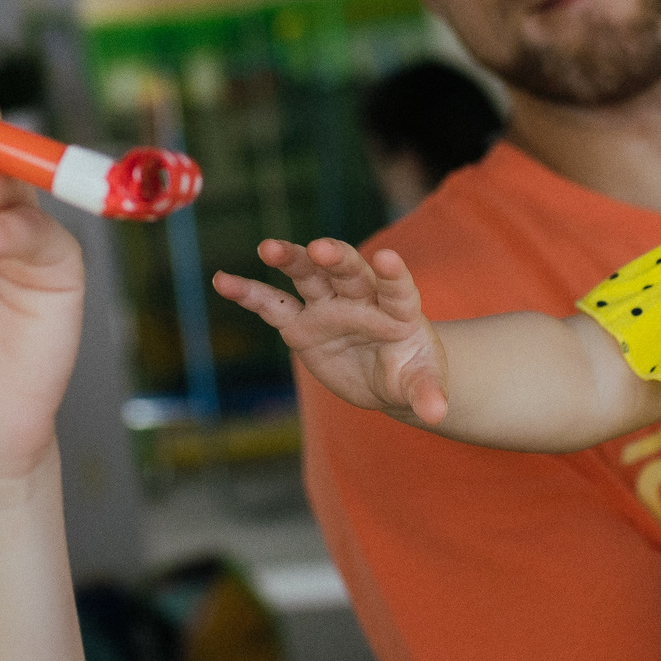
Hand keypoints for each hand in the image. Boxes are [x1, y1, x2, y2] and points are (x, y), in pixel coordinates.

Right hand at [213, 239, 450, 423]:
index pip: (397, 287)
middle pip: (348, 271)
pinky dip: (249, 292)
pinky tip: (223, 280)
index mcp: (397, 308)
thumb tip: (437, 412)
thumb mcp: (421, 384)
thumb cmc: (411, 372)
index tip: (387, 258)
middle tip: (320, 249)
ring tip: (268, 248)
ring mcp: (327, 308)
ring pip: (308, 276)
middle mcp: (360, 299)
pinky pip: (272, 305)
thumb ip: (426, 393)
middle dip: (335, 259)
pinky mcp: (301, 324)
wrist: (387, 376)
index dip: (393, 273)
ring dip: (290, 259)